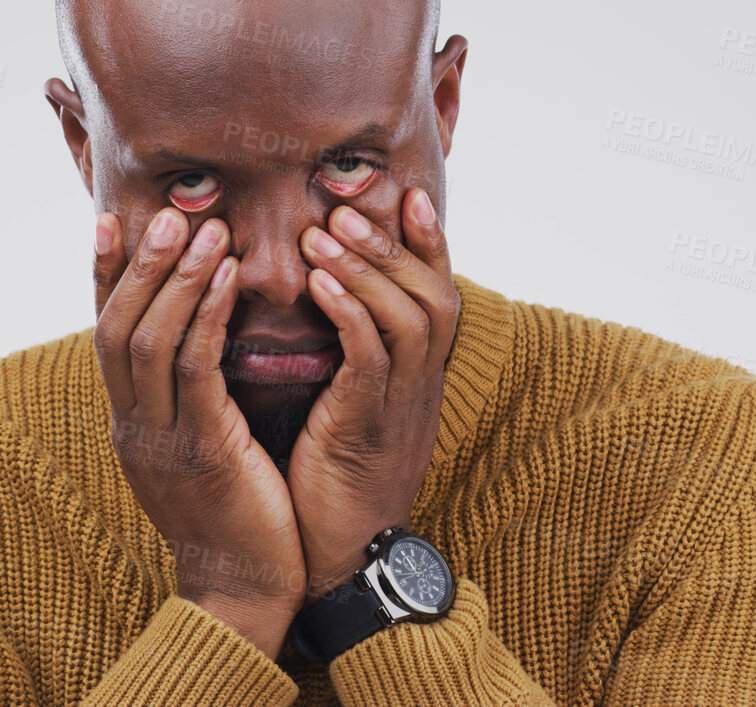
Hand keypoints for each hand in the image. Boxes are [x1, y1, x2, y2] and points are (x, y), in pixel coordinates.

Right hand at [92, 207, 305, 658]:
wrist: (246, 593)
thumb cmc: (237, 516)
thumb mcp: (201, 447)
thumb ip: (190, 398)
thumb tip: (198, 338)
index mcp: (130, 424)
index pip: (106, 335)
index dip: (104, 276)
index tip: (109, 221)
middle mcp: (134, 427)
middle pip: (117, 329)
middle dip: (138, 264)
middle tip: (165, 212)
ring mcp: (162, 441)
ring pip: (149, 342)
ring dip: (175, 278)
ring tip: (203, 228)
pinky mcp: (203, 452)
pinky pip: (196, 371)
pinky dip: (207, 316)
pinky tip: (229, 280)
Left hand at [288, 187, 459, 599]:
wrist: (343, 560)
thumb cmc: (336, 479)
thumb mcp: (353, 406)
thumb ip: (354, 356)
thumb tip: (329, 299)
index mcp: (418, 377)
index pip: (439, 294)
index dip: (429, 244)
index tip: (408, 194)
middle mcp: (421, 386)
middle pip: (434, 295)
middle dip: (393, 244)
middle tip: (349, 204)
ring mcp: (400, 408)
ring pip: (409, 319)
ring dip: (367, 269)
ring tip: (324, 232)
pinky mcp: (368, 431)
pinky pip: (371, 361)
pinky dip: (349, 315)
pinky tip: (316, 286)